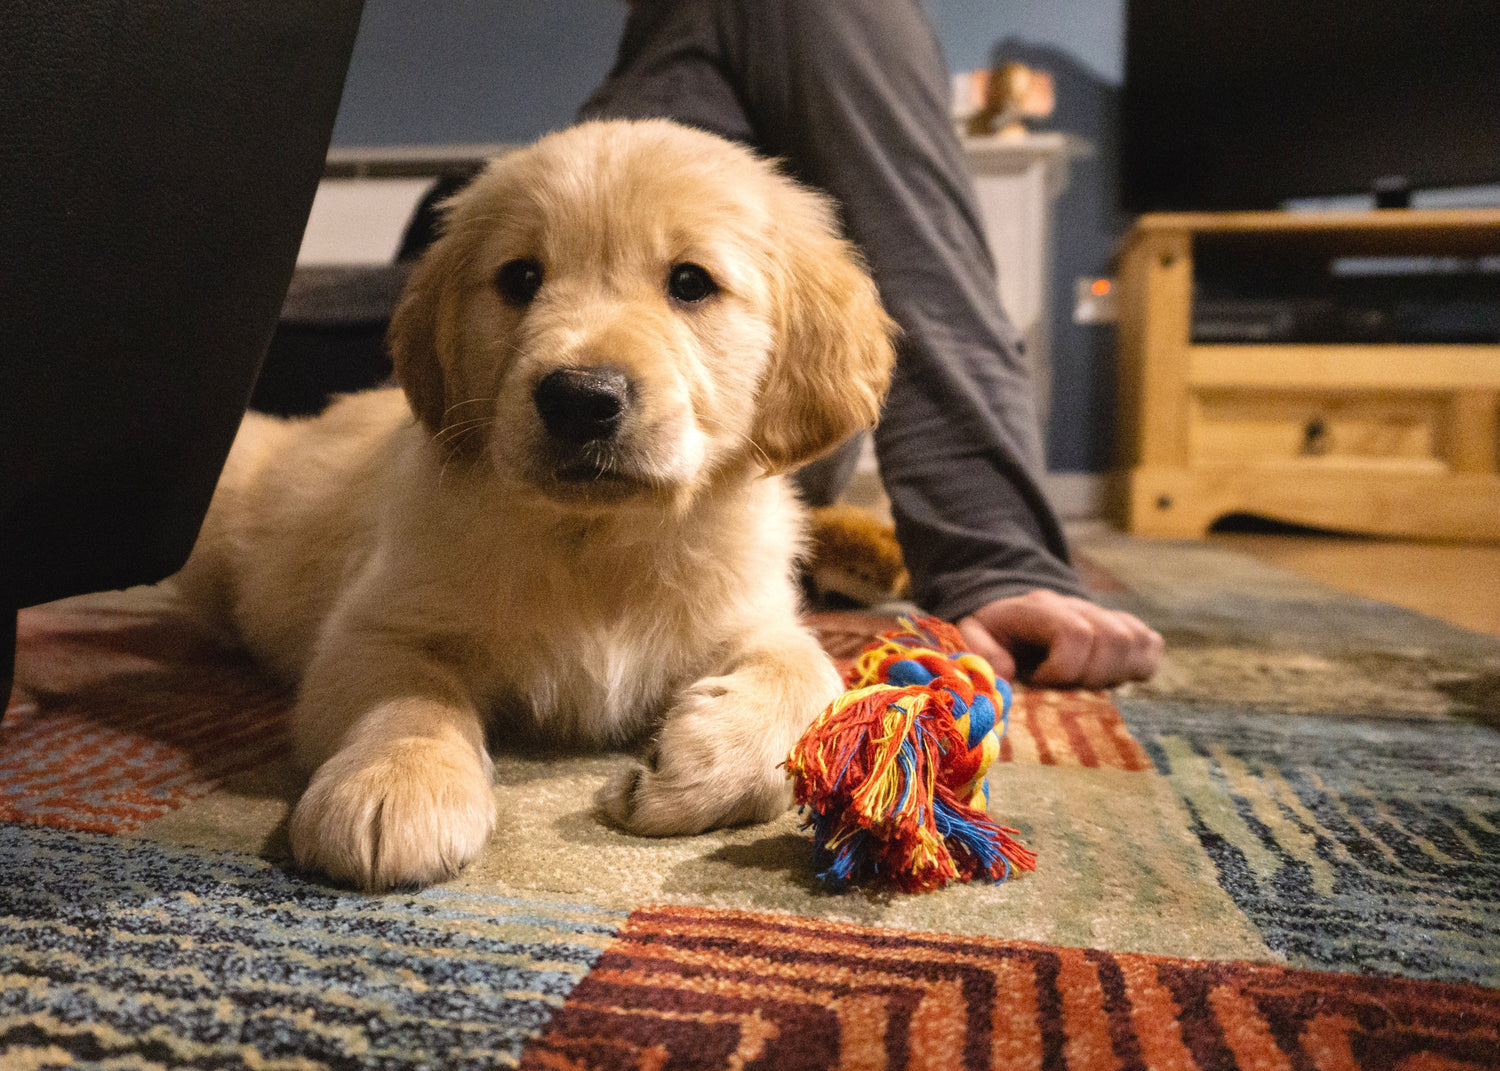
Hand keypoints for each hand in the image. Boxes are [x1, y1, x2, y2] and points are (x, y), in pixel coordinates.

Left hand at [957, 589, 1162, 688]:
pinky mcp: (1124, 628)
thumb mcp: (971, 634)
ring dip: (1116, 674)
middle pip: (1114, 639)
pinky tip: (1109, 678)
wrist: (1013, 611)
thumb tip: (1005, 674)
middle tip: (1064, 688)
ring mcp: (1105, 616)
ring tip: (1084, 686)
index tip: (1039, 682)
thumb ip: (980, 651)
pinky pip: (1150, 644)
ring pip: (1136, 641)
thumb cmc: (994, 631)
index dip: (1064, 668)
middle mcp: (1079, 607)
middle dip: (1092, 676)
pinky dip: (1138, 667)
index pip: (1076, 633)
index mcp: (1041, 608)